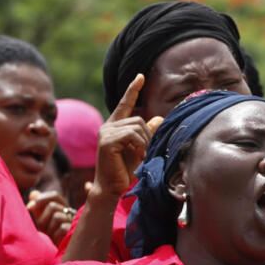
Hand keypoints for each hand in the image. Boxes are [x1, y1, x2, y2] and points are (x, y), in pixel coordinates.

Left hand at [27, 189, 74, 243]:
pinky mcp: (76, 233)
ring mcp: (74, 223)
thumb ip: (38, 207)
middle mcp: (71, 213)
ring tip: (50, 236)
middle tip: (42, 229)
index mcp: (63, 208)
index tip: (28, 208)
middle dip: (42, 218)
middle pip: (53, 206)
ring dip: (49, 228)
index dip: (41, 199)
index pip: (54, 196)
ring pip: (57, 216)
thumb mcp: (43, 220)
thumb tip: (32, 194)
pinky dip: (55, 235)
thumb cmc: (51, 237)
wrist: (61, 254)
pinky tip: (56, 241)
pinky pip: (62, 228)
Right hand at [94, 73, 161, 200]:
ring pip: (137, 126)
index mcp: (114, 126)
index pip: (124, 104)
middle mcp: (107, 126)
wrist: (111, 188)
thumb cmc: (125, 171)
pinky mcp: (107, 141)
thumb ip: (147, 134)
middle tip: (146, 153)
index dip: (133, 90)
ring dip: (145, 142)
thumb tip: (159, 118)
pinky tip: (138, 156)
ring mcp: (105, 132)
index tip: (140, 76)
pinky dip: (140, 146)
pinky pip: (132, 135)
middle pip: (138, 119)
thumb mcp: (139, 149)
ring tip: (142, 156)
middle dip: (148, 136)